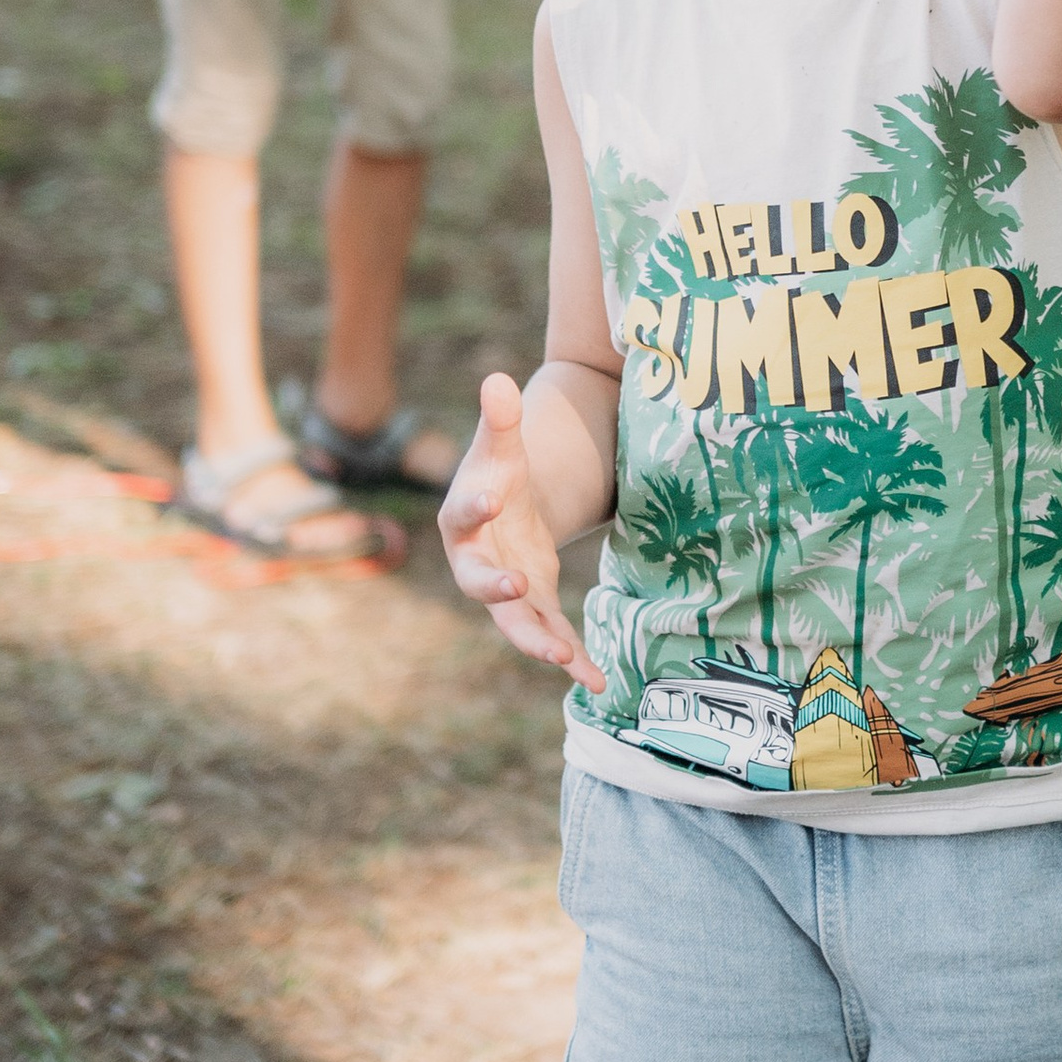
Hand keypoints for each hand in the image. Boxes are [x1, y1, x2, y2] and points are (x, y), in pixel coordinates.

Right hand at [440, 372, 602, 682]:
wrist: (509, 509)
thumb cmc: (500, 472)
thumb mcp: (505, 444)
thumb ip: (501, 418)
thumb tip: (498, 379)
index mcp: (463, 520)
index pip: (463, 514)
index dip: (474, 505)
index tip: (490, 496)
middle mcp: (477, 563)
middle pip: (480, 582)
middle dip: (497, 588)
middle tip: (518, 587)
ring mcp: (506, 591)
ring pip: (516, 623)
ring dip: (538, 641)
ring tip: (564, 659)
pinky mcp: (535, 609)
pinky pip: (551, 638)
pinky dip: (573, 660)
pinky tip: (599, 682)